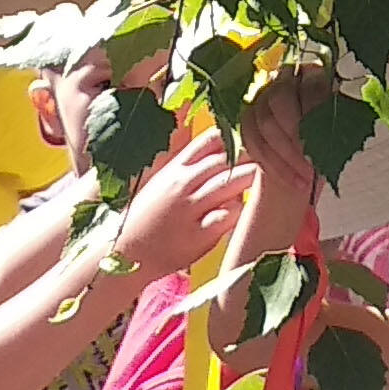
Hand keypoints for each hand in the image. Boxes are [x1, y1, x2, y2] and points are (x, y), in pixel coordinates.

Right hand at [111, 133, 249, 276]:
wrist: (124, 251)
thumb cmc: (146, 217)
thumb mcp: (160, 182)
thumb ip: (186, 166)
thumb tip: (217, 149)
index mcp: (174, 168)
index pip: (209, 141)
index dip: (233, 138)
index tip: (247, 140)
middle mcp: (182, 184)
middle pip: (224, 159)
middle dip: (248, 157)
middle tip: (264, 159)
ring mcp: (189, 208)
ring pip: (229, 182)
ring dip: (248, 178)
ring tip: (259, 180)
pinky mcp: (198, 234)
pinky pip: (227, 215)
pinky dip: (237, 209)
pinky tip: (238, 210)